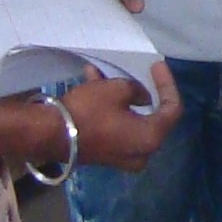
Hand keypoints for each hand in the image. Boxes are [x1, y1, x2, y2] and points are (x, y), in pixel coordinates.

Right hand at [65, 58, 180, 173]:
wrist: (49, 135)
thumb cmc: (88, 112)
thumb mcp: (116, 90)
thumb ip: (136, 90)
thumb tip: (140, 96)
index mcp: (150, 138)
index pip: (172, 110)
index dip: (167, 84)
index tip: (156, 65)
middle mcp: (141, 152)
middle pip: (153, 117)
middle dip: (144, 90)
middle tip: (142, 71)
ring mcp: (122, 155)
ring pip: (130, 119)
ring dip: (121, 95)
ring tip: (108, 71)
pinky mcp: (106, 152)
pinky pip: (116, 126)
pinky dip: (110, 106)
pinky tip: (94, 80)